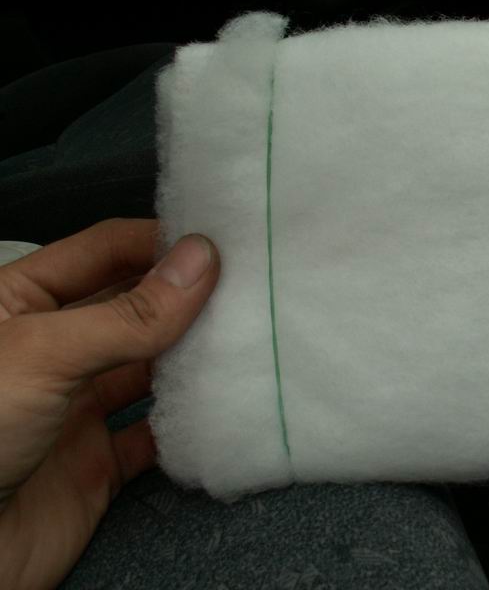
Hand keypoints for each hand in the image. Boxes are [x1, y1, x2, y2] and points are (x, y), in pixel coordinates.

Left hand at [0, 219, 218, 588]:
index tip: (222, 239)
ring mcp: (74, 407)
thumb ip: (127, 313)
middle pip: (133, 305)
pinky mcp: (95, 463)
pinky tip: (220, 403)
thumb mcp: (42, 355)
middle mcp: (51, 349)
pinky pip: (156, 433)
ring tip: (248, 335)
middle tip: (250, 284)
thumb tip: (200, 260)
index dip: (159, 241)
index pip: (103, 250)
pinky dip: (190, 422)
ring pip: (150, 367)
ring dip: (194, 355)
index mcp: (19, 303)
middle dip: (187, 294)